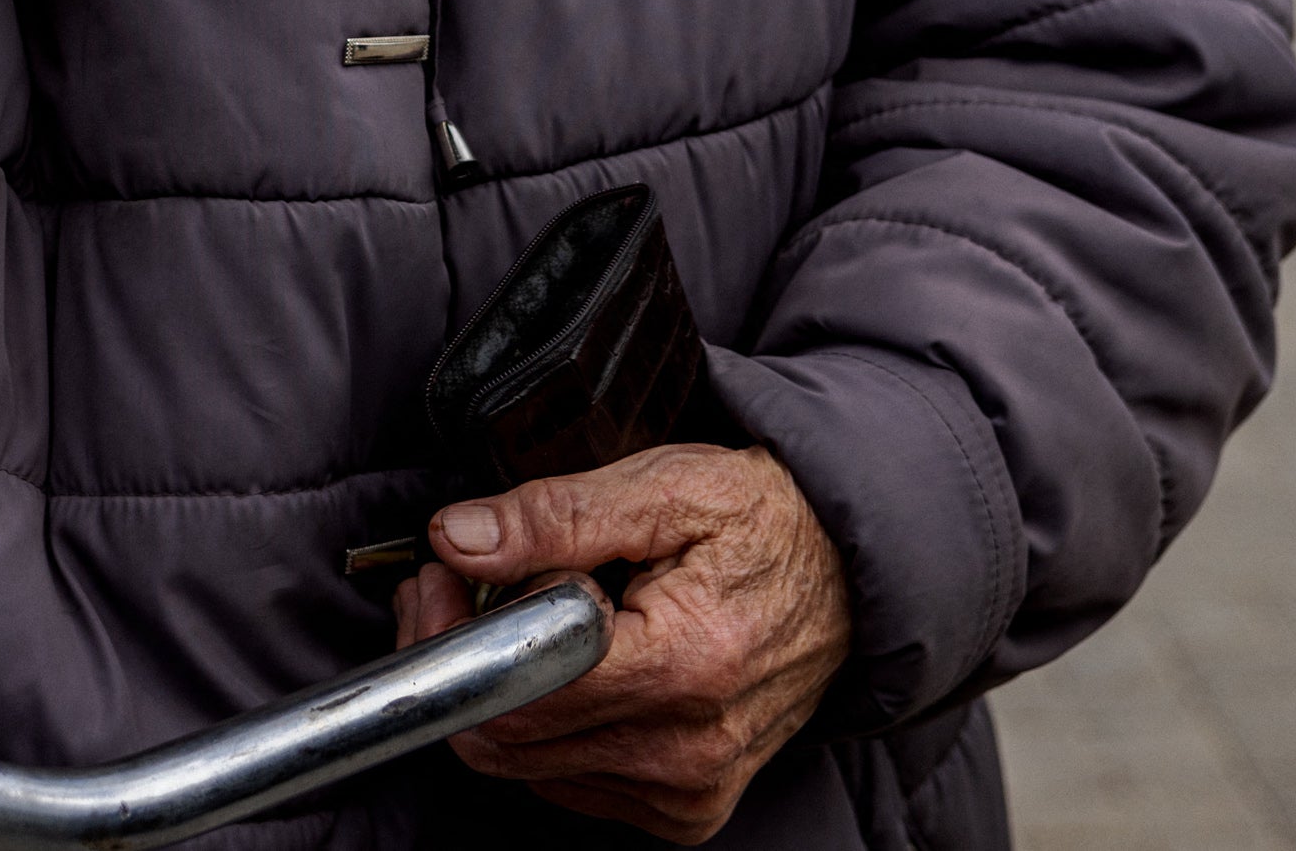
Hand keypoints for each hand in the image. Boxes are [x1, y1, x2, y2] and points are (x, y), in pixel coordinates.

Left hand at [394, 446, 851, 842]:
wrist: (852, 575)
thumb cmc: (763, 522)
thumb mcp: (668, 484)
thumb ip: (558, 515)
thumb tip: (459, 538)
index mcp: (686, 665)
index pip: (519, 687)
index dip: (457, 630)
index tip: (443, 574)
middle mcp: (689, 749)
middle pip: (508, 737)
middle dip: (462, 655)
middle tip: (463, 583)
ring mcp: (689, 790)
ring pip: (527, 766)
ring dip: (501, 689)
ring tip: (521, 610)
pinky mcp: (687, 811)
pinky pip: (569, 784)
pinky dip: (549, 724)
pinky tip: (569, 662)